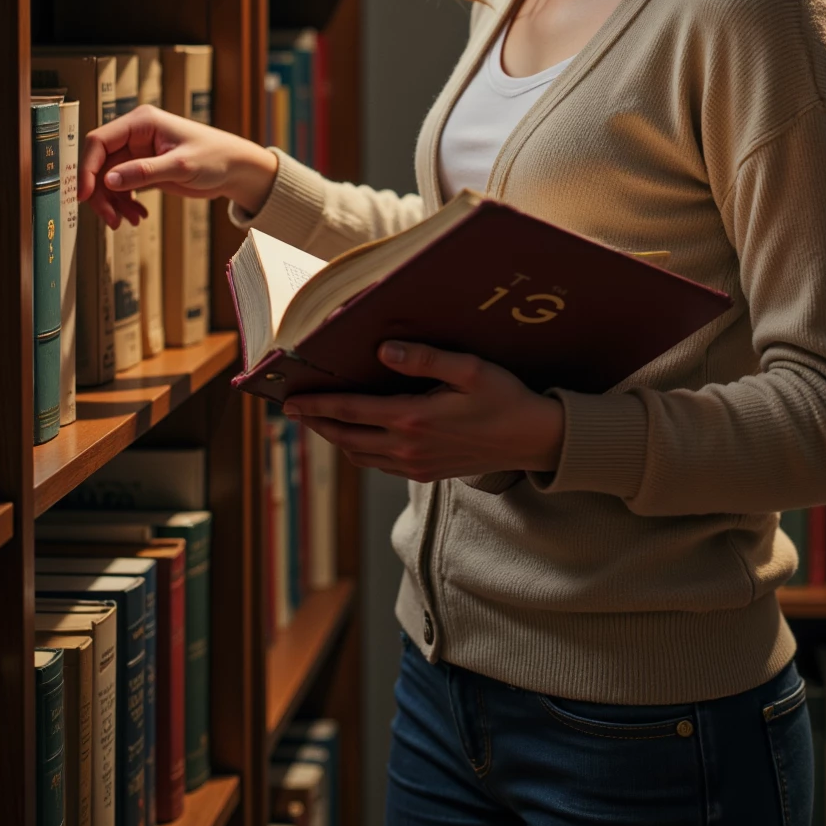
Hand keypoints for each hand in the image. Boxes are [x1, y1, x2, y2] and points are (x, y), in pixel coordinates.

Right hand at [78, 105, 278, 229]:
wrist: (236, 169)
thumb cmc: (216, 157)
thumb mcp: (180, 166)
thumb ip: (144, 172)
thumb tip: (108, 180)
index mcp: (141, 123)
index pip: (99, 141)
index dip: (87, 168)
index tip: (85, 196)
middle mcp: (136, 135)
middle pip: (100, 163)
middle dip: (101, 193)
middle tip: (111, 219)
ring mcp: (138, 152)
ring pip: (108, 179)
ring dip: (113, 202)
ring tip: (128, 221)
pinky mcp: (144, 168)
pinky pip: (122, 186)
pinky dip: (125, 203)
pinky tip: (138, 215)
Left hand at [282, 340, 564, 481]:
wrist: (534, 441)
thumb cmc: (505, 398)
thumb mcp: (470, 370)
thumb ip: (426, 359)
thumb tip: (383, 351)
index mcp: (413, 419)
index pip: (351, 411)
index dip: (317, 405)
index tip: (290, 400)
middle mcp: (408, 448)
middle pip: (346, 438)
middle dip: (317, 423)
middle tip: (292, 410)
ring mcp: (415, 466)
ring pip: (359, 456)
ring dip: (335, 438)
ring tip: (319, 421)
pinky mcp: (425, 474)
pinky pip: (378, 465)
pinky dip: (358, 450)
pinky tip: (357, 437)